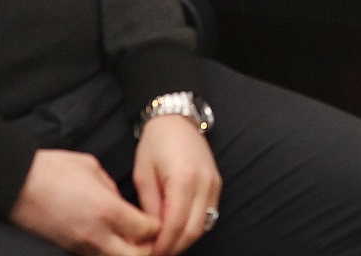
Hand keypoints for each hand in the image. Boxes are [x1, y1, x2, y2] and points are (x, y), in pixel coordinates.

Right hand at [10, 148, 158, 255]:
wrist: (16, 184)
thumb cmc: (54, 169)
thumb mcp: (93, 168)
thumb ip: (113, 189)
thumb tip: (121, 203)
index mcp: (108, 210)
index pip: (147, 231)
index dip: (156, 227)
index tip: (157, 220)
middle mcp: (98, 234)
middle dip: (147, 249)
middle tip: (148, 237)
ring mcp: (82, 245)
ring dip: (127, 252)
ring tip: (129, 239)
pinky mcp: (68, 249)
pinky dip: (108, 252)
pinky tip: (108, 239)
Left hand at [132, 115, 221, 254]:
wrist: (176, 119)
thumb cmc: (155, 143)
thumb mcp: (143, 174)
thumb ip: (149, 206)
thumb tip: (150, 234)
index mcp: (183, 179)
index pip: (175, 225)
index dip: (163, 245)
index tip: (150, 254)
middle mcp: (204, 183)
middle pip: (193, 230)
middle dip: (174, 247)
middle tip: (157, 254)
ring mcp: (214, 184)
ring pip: (203, 225)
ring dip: (185, 240)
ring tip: (166, 245)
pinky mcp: (217, 184)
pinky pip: (208, 214)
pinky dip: (194, 227)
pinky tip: (179, 230)